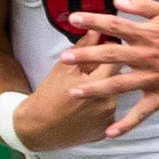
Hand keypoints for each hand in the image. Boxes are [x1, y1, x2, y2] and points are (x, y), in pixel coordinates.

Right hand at [11, 31, 119, 150]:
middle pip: (119, 77)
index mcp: (98, 83)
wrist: (39, 127)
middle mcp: (108, 102)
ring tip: (86, 91)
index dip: (110, 52)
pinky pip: (111, 111)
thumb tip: (96, 29)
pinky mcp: (106, 129)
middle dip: (108, 72)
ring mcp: (108, 118)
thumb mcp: (64, 67)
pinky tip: (88, 106)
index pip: (116, 58)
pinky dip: (103, 106)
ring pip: (116, 94)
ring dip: (107, 89)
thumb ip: (84, 47)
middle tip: (93, 71)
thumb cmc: (49, 95)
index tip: (103, 50)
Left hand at [58, 0, 158, 137]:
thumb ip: (142, 7)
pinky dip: (126, 124)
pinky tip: (110, 132)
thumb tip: (118, 2)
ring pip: (119, 86)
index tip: (72, 19)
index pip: (114, 26)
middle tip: (64, 58)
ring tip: (74, 92)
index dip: (92, 22)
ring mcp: (153, 78)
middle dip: (86, 57)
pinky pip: (141, 113)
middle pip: (110, 56)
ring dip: (96, 89)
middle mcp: (146, 56)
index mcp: (146, 35)